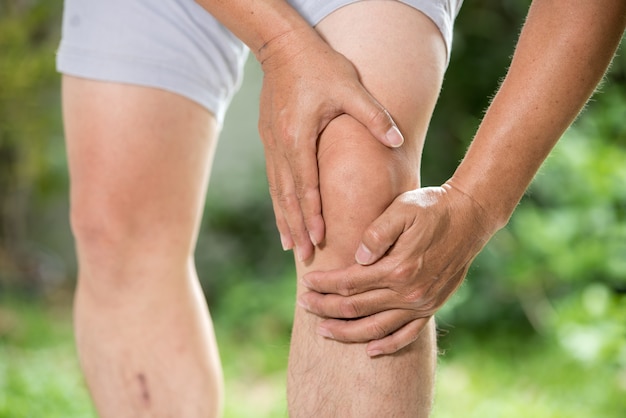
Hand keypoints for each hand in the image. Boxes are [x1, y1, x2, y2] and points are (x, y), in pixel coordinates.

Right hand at [257, 29, 403, 260]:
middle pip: (287, 196)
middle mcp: (280, 147)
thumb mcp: (350, 87)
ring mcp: (271, 144)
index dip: (312, 214)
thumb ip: (373, 116)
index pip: (306, 185)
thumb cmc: (318, 65)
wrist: (282, 46)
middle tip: (303, 255)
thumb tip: (396, 142)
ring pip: (277, 191)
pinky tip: (282, 213)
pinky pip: (274, 178)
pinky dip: (278, 201)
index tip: (319, 239)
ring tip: (289, 245)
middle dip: (296, 227)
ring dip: (284, 219)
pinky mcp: (268, 139)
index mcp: (299, 137)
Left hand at [298, 183, 496, 355]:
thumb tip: (356, 259)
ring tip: (323, 331)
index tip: (306, 282)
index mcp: (397, 267)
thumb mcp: (402, 209)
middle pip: (356, 308)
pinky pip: (407, 335)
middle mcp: (409, 292)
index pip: (349, 282)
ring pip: (376, 328)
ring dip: (346, 332)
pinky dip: (387, 345)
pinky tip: (370, 350)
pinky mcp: (432, 307)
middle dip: (326, 307)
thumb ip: (376, 234)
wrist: (470, 216)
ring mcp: (421, 303)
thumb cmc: (431, 207)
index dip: (324, 284)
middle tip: (304, 304)